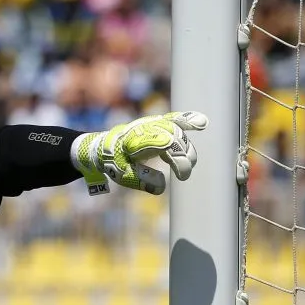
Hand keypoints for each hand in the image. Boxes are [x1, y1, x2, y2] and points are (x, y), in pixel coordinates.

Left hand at [71, 111, 209, 195]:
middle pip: (175, 138)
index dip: (180, 161)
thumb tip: (162, 187)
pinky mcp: (156, 122)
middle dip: (185, 156)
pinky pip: (173, 118)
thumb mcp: (123, 175)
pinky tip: (202, 122)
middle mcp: (146, 129)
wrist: (102, 147)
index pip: (167, 146)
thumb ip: (142, 180)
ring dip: (187, 145)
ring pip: (177, 128)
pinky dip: (187, 119)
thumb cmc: (113, 162)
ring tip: (190, 160)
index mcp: (137, 141)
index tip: (183, 176)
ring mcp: (151, 124)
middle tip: (183, 174)